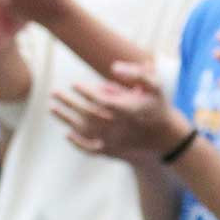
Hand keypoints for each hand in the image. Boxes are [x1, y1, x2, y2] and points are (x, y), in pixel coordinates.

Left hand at [50, 60, 187, 161]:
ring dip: (67, 120)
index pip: (101, 101)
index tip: (74, 84)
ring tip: (53, 108)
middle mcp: (119, 127)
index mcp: (128, 110)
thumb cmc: (158, 108)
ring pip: (85, 132)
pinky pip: (91, 150)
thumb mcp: (155, 86)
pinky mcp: (112, 152)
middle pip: (88, 115)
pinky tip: (67, 133)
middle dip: (69, 103)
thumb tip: (114, 67)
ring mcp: (114, 141)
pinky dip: (77, 143)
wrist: (166, 139)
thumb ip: (138, 73)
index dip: (86, 92)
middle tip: (55, 93)